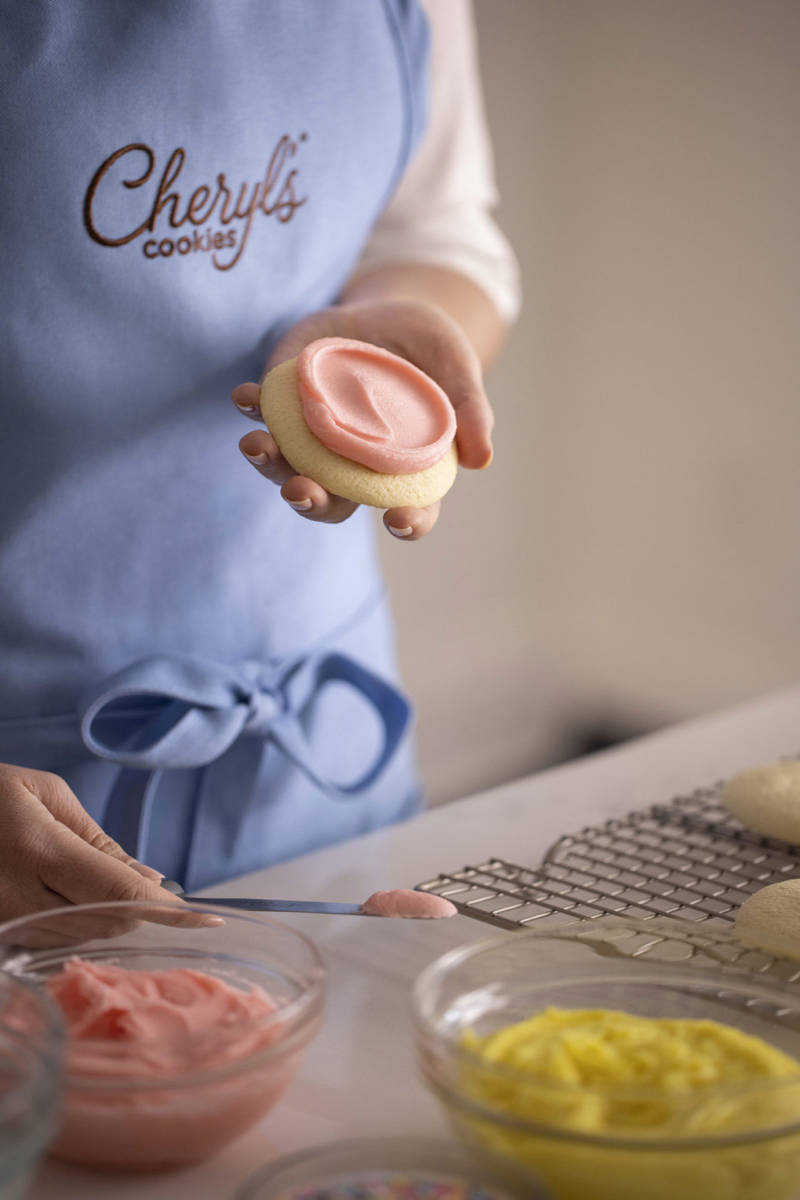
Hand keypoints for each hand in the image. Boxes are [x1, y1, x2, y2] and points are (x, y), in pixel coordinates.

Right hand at [0, 764, 207, 944]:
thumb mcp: (46, 794)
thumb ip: (100, 842)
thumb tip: (151, 881)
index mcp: (39, 851)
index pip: (122, 895)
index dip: (171, 911)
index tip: (210, 916)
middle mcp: (19, 898)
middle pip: (109, 924)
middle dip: (142, 910)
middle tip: (157, 890)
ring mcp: (4, 925)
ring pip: (85, 940)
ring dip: (113, 920)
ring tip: (114, 890)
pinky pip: (55, 944)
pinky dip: (81, 928)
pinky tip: (81, 904)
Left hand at [231, 298, 493, 540]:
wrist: (389, 314)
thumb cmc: (433, 353)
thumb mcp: (459, 372)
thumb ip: (470, 413)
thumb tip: (481, 459)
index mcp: (402, 473)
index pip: (409, 509)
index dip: (407, 521)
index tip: (397, 519)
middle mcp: (354, 466)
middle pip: (333, 500)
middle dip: (312, 501)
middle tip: (299, 490)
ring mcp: (317, 438)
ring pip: (289, 465)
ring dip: (268, 462)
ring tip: (254, 445)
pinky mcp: (288, 405)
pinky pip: (265, 416)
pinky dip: (252, 409)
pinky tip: (245, 396)